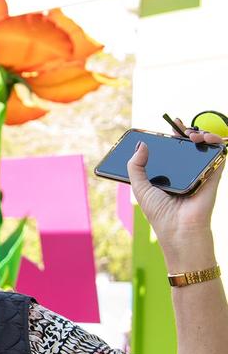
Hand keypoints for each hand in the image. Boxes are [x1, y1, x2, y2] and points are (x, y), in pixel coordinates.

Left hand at [128, 119, 223, 267]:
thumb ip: (135, 166)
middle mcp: (185, 173)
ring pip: (204, 148)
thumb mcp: (140, 187)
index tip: (172, 124)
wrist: (179, 229)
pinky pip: (218, 155)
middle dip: (186, 132)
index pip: (172, 150)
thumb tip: (141, 144)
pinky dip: (216, 144)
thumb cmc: (159, 212)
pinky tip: (206, 139)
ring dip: (201, 135)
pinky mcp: (213, 176)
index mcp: (168, 175)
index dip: (173, 136)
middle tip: (180, 127)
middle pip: (188, 146)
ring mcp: (200, 173)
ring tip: (192, 135)